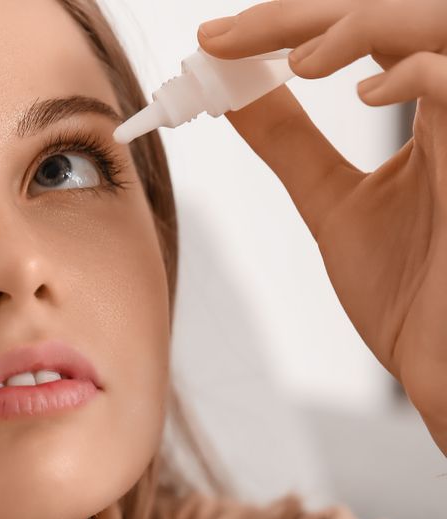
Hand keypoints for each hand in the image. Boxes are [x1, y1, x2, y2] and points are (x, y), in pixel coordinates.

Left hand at [196, 0, 446, 442]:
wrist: (444, 368)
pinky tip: (359, 95)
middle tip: (224, 36)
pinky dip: (412, 74)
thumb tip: (233, 94)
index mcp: (426, 110)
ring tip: (291, 58)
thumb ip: (291, 144)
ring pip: (432, 24)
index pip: (359, 32)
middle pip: (392, 13)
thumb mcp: (332, 202)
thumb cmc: (411, 296)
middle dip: (298, 16)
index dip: (283, 25)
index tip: (210, 41)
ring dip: (355, 25)